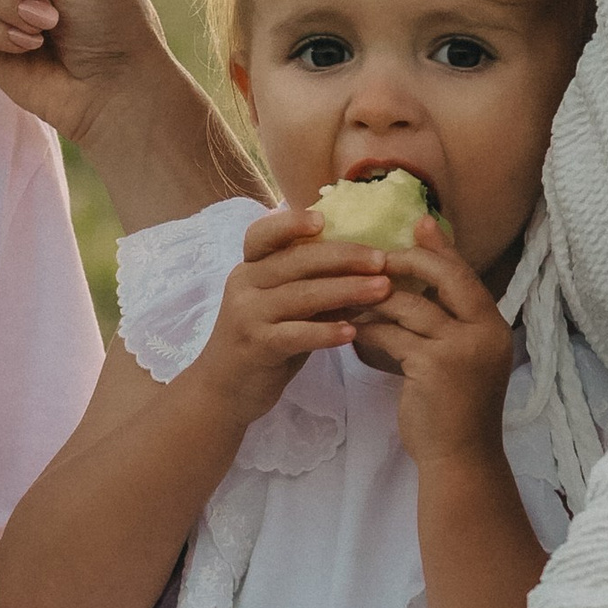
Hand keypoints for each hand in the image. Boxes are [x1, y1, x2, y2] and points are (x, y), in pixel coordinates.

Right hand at [190, 205, 392, 427]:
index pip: (263, 234)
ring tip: (382, 290)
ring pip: (302, 295)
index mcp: (250, 267)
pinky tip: (352, 333)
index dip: (291, 223)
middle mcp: (244, 284)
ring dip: (347, 290)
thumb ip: (313, 286)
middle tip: (382, 261)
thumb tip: (368, 270)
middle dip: (343, 257)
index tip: (324, 219)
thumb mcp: (285, 308)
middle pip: (295, 261)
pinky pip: (296, 334)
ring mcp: (247, 314)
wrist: (225, 389)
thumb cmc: (263, 341)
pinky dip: (325, 332)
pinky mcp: (256, 345)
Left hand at [355, 227, 519, 464]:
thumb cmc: (454, 410)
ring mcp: (460, 349)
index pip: (465, 274)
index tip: (418, 224)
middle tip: (375, 256)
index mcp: (493, 327)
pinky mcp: (432, 366)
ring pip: (409, 305)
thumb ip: (449, 326)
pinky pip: (391, 334)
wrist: (459, 458)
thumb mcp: (461, 360)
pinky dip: (368, 328)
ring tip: (350, 295)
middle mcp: (483, 332)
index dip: (441, 248)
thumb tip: (416, 290)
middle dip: (407, 261)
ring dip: (375, 298)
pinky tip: (350, 328)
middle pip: (445, 276)